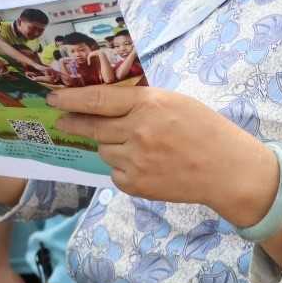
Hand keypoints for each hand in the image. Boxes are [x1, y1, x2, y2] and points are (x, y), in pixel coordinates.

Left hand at [49, 86, 277, 223]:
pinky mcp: (137, 184)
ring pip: (104, 150)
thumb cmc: (204, 128)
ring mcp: (135, 160)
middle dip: (73, 122)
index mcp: (148, 103)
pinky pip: (114, 172)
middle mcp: (138, 131)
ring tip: (133, 143)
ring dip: (109, 144)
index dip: (71, 98)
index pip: (97, 99)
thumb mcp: (174, 101)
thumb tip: (105, 100)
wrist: (226, 169)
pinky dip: (122, 166)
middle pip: (92, 126)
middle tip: (62, 120)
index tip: (55, 97)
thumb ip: (141, 100)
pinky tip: (143, 162)